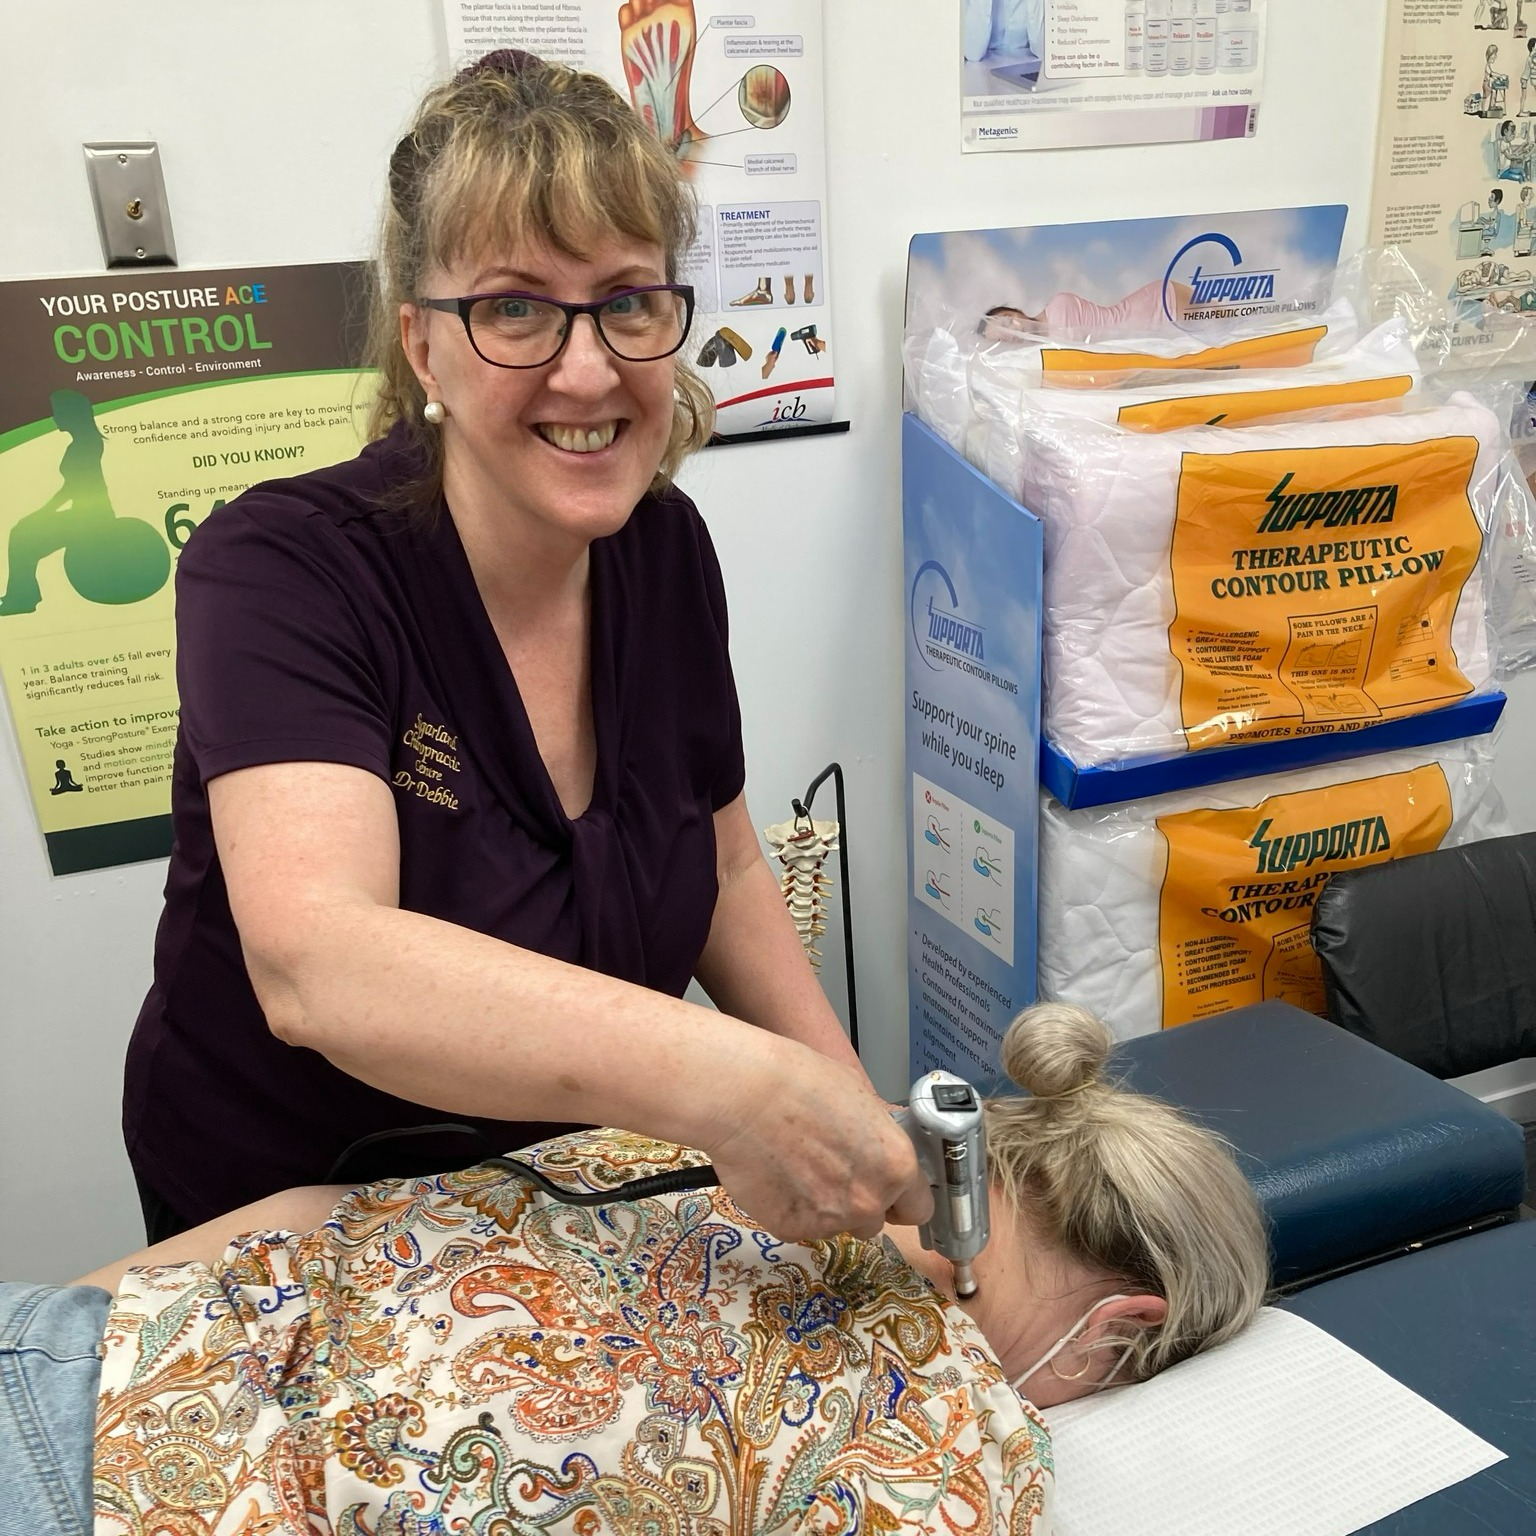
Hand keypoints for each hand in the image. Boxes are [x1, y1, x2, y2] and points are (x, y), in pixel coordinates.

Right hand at [699, 1036, 933, 1241]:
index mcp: (895, 1166)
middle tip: (831, 1171)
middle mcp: (868, 1201)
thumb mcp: (859, 1097)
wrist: (745, 1095)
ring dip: (825, 1207)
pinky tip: (775, 1176)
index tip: (889, 1191)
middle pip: (875, 1221)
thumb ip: (878, 1137)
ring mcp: (828, 1221)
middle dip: (859, 1202)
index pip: (918, 1208)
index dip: (902, 1199)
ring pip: (836, 1225)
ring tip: (796, 1168)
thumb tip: (878, 1149)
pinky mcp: (789, 1229)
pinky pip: (799, 1226)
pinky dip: (790, 1209)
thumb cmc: (802, 1081)